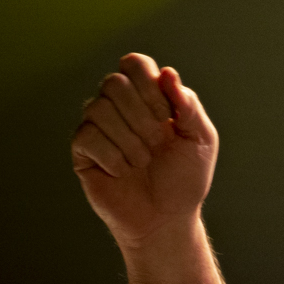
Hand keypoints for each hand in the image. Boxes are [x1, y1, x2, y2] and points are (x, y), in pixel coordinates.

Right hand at [70, 52, 218, 248]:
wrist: (167, 219)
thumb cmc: (185, 179)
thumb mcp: (201, 140)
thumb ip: (188, 105)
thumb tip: (167, 73)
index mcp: (147, 97)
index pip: (134, 64)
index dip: (149, 86)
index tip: (168, 116)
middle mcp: (119, 106)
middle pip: (114, 83)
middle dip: (141, 116)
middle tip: (156, 144)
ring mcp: (98, 127)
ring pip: (98, 108)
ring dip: (129, 140)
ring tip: (142, 162)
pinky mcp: (83, 151)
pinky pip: (87, 136)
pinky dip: (113, 157)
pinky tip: (123, 172)